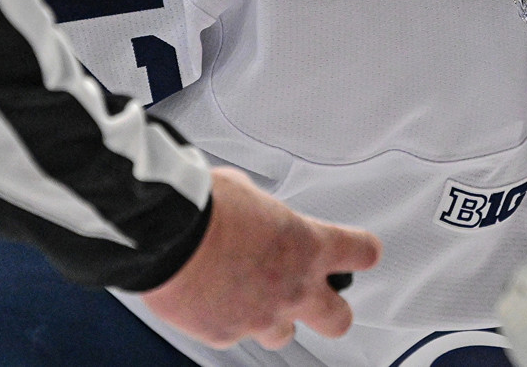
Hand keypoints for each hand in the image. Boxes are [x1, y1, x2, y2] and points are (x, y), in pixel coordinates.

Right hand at [142, 167, 381, 349]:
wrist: (162, 236)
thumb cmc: (203, 208)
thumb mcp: (246, 192)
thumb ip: (264, 212)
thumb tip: (255, 214)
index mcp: (309, 245)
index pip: (363, 253)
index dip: (361, 252)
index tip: (357, 252)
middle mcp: (294, 287)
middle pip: (339, 319)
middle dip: (332, 310)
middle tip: (318, 298)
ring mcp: (261, 317)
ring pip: (283, 335)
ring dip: (273, 318)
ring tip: (249, 296)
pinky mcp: (225, 335)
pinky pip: (234, 335)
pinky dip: (226, 321)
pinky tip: (210, 300)